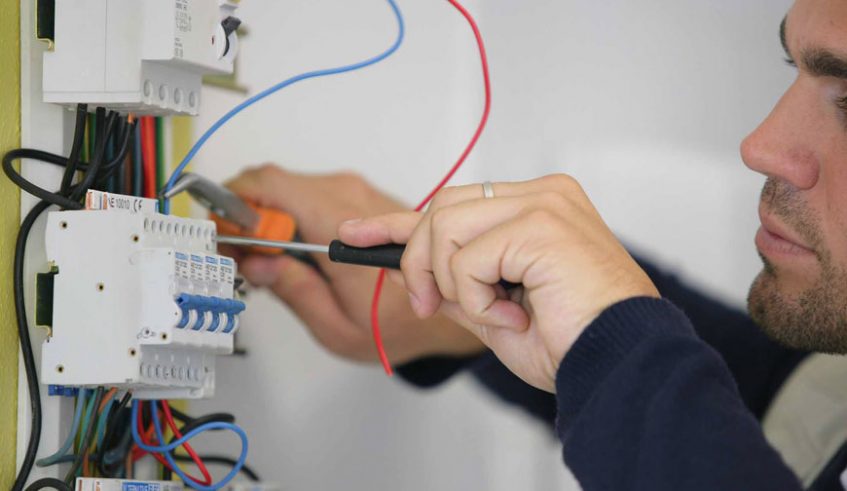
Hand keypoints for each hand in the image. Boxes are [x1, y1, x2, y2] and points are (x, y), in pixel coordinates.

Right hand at [225, 164, 483, 362]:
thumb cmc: (401, 322)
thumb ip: (292, 289)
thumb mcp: (336, 325)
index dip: (234, 202)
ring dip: (269, 218)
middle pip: (274, 184)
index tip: (221, 232)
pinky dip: (292, 218)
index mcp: (338, 225)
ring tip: (267, 260)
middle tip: (240, 255)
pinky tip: (293, 252)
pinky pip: (311, 196)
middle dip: (248, 216)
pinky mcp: (360, 198)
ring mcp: (356, 193)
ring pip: (291, 189)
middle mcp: (348, 197)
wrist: (450, 302)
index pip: (270, 184)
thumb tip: (256, 261)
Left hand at [338, 174, 659, 391]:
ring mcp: (543, 204)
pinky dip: (476, 298)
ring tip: (493, 312)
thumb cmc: (573, 341)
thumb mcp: (496, 310)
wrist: (619, 364)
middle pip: (441, 208)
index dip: (397, 221)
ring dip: (453, 283)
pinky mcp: (540, 224)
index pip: (452, 204)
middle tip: (432, 305)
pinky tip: (512, 315)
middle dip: (419, 261)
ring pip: (445, 226)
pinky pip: (467, 258)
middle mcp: (541, 195)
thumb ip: (458, 283)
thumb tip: (414, 273)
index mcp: (536, 208)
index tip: (356, 233)